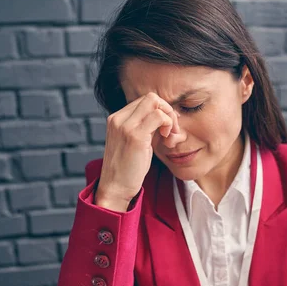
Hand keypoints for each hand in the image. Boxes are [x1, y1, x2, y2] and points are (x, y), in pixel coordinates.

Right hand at [95, 92, 180, 210]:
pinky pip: (159, 116)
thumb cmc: (127, 170)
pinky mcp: (135, 136)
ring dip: (169, 117)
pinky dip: (168, 124)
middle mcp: (118, 118)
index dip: (160, 111)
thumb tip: (163, 119)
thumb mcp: (135, 143)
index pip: (144, 101)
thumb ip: (145, 129)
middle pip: (151, 98)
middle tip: (171, 131)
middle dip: (167, 111)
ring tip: (169, 136)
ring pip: (155, 102)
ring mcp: (125, 125)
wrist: (115, 188)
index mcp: (116, 119)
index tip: (166, 128)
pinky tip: (167, 139)